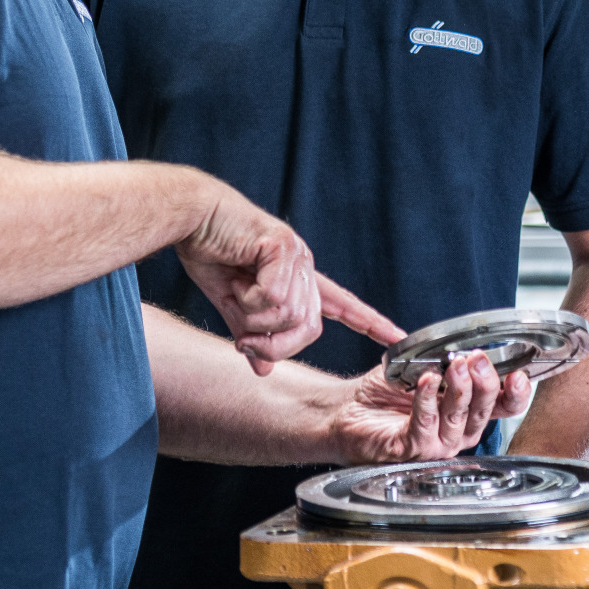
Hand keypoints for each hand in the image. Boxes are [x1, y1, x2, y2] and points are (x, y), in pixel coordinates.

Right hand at [176, 182, 401, 373]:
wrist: (191, 218)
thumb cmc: (209, 252)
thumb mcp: (233, 305)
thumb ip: (252, 335)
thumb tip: (263, 369)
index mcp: (296, 278)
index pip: (341, 304)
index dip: (368, 321)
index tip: (397, 336)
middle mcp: (304, 266)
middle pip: (309, 328)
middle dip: (275, 344)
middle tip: (245, 341)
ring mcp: (297, 256)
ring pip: (290, 315)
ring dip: (255, 318)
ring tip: (236, 295)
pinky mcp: (284, 247)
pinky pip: (275, 298)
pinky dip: (250, 300)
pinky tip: (237, 280)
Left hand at [330, 353, 532, 463]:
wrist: (347, 409)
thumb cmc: (386, 393)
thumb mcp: (424, 367)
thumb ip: (447, 362)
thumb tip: (466, 348)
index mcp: (467, 411)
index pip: (504, 407)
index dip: (516, 393)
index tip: (517, 373)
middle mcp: (456, 432)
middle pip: (484, 412)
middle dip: (486, 384)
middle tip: (478, 359)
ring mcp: (435, 444)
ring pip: (458, 420)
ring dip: (459, 390)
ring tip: (455, 365)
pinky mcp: (409, 449)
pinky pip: (424, 425)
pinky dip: (427, 400)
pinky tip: (427, 380)